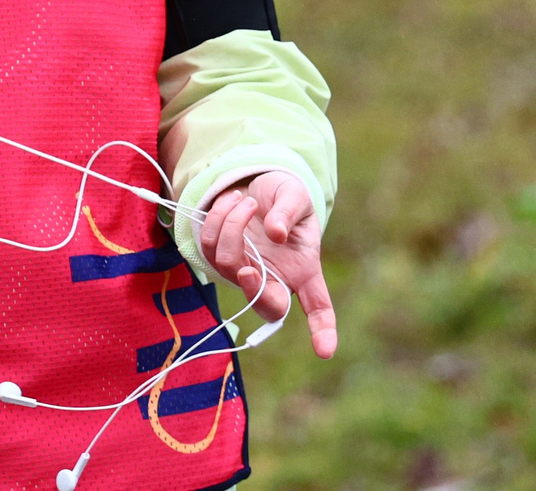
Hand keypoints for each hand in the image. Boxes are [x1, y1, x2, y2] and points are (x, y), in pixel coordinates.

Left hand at [201, 171, 337, 357]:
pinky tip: (232, 200)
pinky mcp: (218, 257)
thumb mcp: (295, 195)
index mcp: (303, 270)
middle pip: (267, 306)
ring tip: (247, 201)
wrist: (256, 184)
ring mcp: (245, 270)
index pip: (318, 306)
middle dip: (253, 292)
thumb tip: (276, 235)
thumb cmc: (284, 196)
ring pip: (228, 264)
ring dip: (233, 226)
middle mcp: (274, 278)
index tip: (325, 350)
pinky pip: (209, 246)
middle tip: (248, 268)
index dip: (322, 330)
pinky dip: (218, 217)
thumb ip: (289, 212)